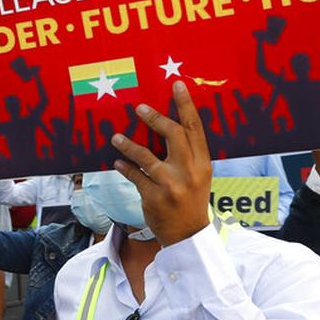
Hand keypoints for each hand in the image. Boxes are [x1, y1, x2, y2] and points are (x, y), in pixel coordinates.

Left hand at [112, 81, 211, 245]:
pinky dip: (125, 168)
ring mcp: (172, 185)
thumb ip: (187, 153)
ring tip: (116, 137)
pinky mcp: (154, 197)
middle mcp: (190, 171)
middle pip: (174, 135)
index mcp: (203, 162)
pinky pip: (135, 176)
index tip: (176, 85)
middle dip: (155, 119)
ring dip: (128, 145)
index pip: (195, 128)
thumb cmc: (191, 198)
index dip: (186, 105)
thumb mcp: (198, 175)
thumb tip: (164, 125)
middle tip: (139, 108)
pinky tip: (117, 163)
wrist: (188, 234)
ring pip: (147, 157)